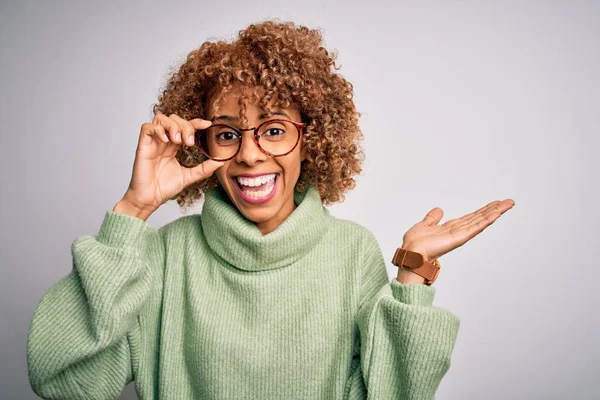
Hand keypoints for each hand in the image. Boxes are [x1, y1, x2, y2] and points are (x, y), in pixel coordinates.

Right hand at [118, 113, 224, 217]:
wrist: (150, 199)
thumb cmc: (164, 188)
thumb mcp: (189, 176)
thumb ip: (204, 169)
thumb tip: (220, 161)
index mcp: (173, 146)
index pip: (184, 126)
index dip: (196, 122)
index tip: (208, 124)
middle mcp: (163, 141)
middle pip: (174, 119)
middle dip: (185, 125)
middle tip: (190, 142)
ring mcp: (152, 143)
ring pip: (160, 118)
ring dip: (173, 126)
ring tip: (178, 141)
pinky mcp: (142, 146)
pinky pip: (147, 127)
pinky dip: (158, 129)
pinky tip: (166, 141)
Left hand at [397, 198, 515, 282]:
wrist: (411, 252)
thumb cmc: (415, 243)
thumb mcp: (424, 224)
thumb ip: (432, 218)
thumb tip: (439, 210)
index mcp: (451, 228)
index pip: (471, 217)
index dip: (483, 210)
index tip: (494, 204)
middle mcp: (458, 231)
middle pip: (480, 218)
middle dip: (494, 209)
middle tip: (508, 201)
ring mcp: (461, 234)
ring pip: (482, 221)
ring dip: (496, 212)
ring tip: (508, 204)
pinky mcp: (460, 238)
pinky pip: (476, 226)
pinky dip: (487, 219)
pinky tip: (497, 213)